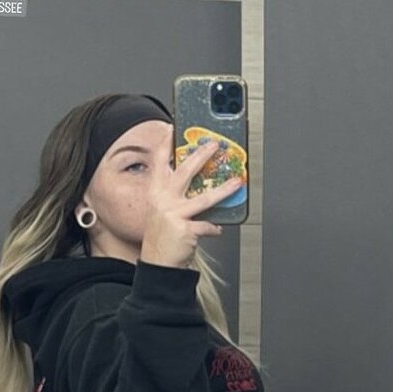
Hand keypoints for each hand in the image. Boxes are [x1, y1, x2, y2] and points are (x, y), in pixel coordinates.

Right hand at [140, 138, 241, 269]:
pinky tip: (217, 228)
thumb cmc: (162, 236)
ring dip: (224, 189)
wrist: (158, 262)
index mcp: (156, 192)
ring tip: (236, 182)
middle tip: (214, 145)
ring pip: (205, 198)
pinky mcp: (185, 229)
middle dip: (201, 155)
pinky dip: (214, 227)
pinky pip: (207, 225)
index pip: (160, 163)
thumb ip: (174, 195)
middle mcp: (163, 200)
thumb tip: (198, 182)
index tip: (173, 129)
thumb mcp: (162, 211)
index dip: (166, 144)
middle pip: (185, 171)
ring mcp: (174, 214)